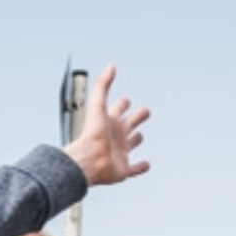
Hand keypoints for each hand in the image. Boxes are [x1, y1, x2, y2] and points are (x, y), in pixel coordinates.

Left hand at [61, 63, 150, 188]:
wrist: (89, 160)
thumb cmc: (91, 134)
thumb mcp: (97, 104)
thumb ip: (103, 85)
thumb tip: (110, 66)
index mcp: (109, 122)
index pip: (118, 109)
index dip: (122, 103)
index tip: (126, 100)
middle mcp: (115, 137)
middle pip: (128, 124)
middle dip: (136, 117)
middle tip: (144, 111)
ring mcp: (119, 153)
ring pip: (130, 144)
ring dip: (135, 140)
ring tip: (140, 136)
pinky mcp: (122, 169)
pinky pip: (134, 169)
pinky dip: (141, 167)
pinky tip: (147, 164)